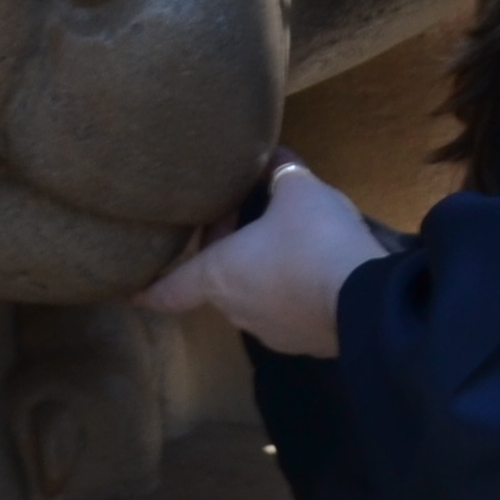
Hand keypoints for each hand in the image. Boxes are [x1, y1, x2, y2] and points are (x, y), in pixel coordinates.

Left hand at [136, 158, 394, 358]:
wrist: (366, 301)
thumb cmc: (314, 240)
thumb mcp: (298, 191)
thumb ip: (281, 172)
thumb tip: (273, 156)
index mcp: (219, 274)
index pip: (170, 290)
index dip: (150, 289)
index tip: (133, 293)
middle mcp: (236, 309)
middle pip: (216, 282)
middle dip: (225, 253)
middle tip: (242, 220)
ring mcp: (272, 331)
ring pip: (252, 298)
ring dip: (259, 273)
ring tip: (284, 242)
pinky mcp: (306, 342)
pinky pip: (287, 311)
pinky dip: (291, 291)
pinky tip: (315, 270)